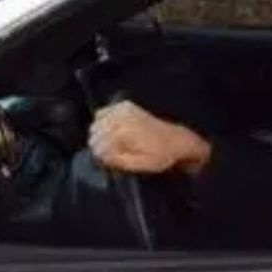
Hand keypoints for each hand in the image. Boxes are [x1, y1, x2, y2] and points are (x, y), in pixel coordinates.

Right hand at [88, 100, 210, 175]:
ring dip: (100, 134)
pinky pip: (102, 113)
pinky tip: (113, 130)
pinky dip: (103, 122)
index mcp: (123, 133)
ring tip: (113, 143)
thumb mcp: (141, 165)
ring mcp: (123, 109)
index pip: (97, 146)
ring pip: (96, 123)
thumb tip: (101, 155)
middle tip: (112, 153)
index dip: (100, 156)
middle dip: (100, 144)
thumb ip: (118, 161)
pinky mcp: (125, 105)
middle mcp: (121, 118)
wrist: (177, 140)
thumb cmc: (161, 155)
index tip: (108, 160)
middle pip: (95, 133)